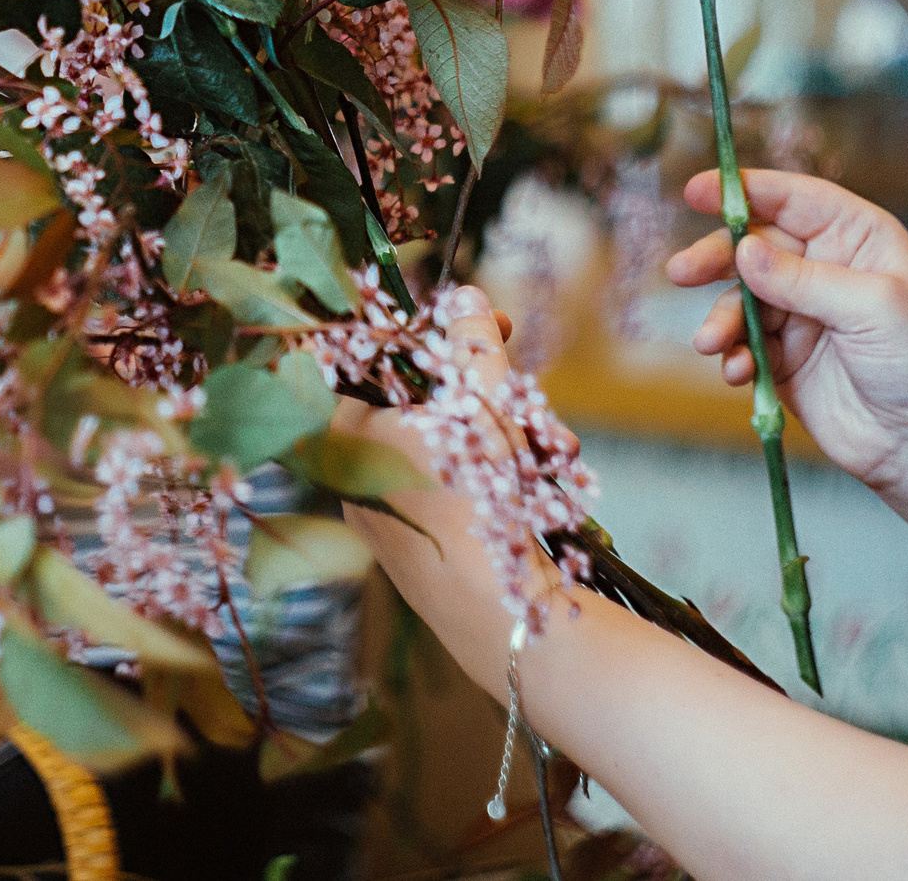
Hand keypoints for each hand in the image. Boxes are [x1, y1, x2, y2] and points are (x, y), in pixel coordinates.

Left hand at [332, 288, 565, 697]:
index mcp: (348, 431)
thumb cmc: (476, 495)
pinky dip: (500, 484)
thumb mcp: (482, 397)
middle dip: (497, 401)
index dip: (445, 339)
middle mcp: (356, 475)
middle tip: (537, 403)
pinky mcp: (420, 554)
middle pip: (430, 409)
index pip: (387, 359)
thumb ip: (471, 341)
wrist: (496, 615)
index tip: (499, 329)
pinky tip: (548, 489)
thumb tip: (462, 293)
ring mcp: (386, 519)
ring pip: (454, 453)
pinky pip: (458, 496)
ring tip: (560, 454)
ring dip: (512, 442)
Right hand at [665, 169, 907, 565]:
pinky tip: (739, 373)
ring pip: (740, 299)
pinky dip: (733, 356)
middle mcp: (825, 269)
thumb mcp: (870, 308)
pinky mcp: (784, 358)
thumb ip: (803, 279)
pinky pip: (743, 345)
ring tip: (710, 343)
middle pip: (754, 245)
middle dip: (716, 258)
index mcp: (857, 239)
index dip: (744, 191)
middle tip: (681, 272)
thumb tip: (743, 250)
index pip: (794, 199)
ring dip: (720, 319)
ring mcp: (802, 314)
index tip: (696, 191)